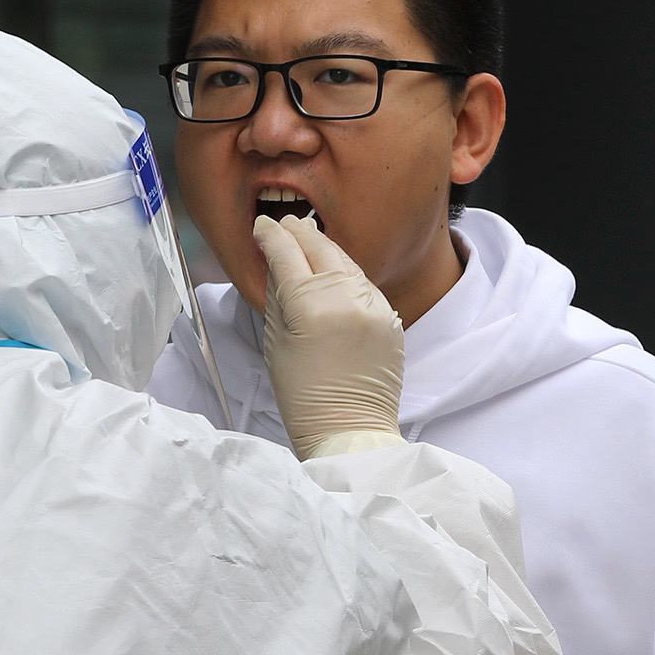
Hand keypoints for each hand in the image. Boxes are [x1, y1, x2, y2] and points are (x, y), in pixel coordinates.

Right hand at [250, 212, 405, 458]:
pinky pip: (365, 284)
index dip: (271, 235)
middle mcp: (347, 299)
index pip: (286, 253)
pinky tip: (334, 269)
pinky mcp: (391, 318)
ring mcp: (375, 307)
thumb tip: (278, 262)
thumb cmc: (303, 395)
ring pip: (346, 262)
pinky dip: (347, 273)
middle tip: (285, 223)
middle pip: (320, 249)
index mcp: (311, 306)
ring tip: (308, 238)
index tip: (262, 227)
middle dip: (300, 233)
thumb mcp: (276, 342)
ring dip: (325, 248)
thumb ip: (277, 295)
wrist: (351, 430)